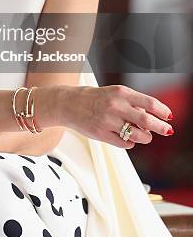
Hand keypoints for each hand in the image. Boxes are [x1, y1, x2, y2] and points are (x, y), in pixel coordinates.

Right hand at [57, 84, 172, 148]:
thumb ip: (131, 103)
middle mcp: (116, 106)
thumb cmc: (93, 98)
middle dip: (161, 127)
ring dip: (145, 137)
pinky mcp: (102, 134)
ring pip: (139, 135)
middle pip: (147, 121)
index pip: (149, 103)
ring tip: (144, 135)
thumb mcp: (113, 93)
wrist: (68, 103)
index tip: (169, 116)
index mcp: (120, 92)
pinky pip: (125, 143)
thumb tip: (151, 118)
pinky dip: (130, 142)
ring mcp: (109, 121)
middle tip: (167, 130)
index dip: (162, 111)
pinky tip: (126, 137)